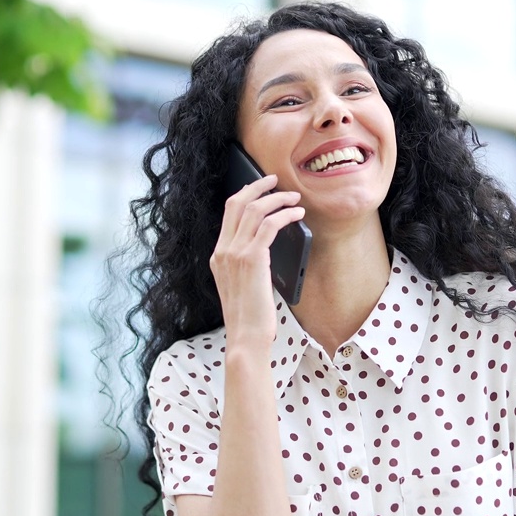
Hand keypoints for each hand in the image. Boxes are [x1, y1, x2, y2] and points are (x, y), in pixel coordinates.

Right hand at [210, 174, 304, 348]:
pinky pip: (270, 225)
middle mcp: (223, 251)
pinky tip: (297, 215)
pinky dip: (285, 215)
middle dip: (258, 186)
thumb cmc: (250, 317)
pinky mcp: (252, 259)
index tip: (261, 187)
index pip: (228, 213)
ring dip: (278, 199)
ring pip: (255, 210)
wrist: (246, 336)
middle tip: (276, 179)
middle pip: (237, 203)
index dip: (245, 194)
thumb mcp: (241, 286)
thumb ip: (245, 264)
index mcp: (218, 256)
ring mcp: (235, 253)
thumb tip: (266, 246)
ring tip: (294, 198)